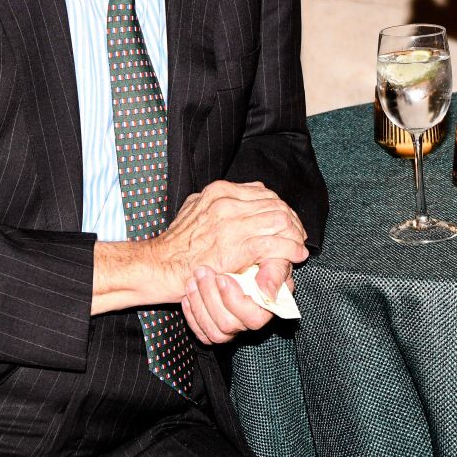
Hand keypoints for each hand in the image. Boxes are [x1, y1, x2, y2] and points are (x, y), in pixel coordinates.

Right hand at [149, 180, 307, 301]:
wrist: (159, 264)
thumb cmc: (175, 242)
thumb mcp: (194, 207)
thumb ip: (217, 199)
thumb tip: (240, 194)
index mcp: (219, 191)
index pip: (264, 193)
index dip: (282, 208)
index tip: (287, 223)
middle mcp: (227, 202)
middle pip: (276, 205)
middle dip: (293, 221)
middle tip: (297, 237)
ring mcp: (232, 224)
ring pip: (280, 221)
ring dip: (294, 236)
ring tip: (297, 247)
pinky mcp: (236, 247)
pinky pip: (274, 244)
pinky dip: (290, 250)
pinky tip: (295, 255)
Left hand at [181, 258, 293, 343]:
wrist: (244, 260)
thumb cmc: (262, 260)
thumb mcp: (274, 259)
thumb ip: (274, 272)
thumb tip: (267, 291)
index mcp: (266, 308)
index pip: (253, 318)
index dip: (234, 300)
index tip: (222, 278)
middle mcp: (248, 321)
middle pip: (228, 324)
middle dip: (211, 296)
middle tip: (202, 272)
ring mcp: (232, 327)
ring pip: (214, 331)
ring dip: (199, 303)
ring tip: (193, 279)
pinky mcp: (215, 329)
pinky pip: (202, 333)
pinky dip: (192, 314)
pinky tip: (189, 295)